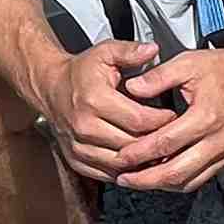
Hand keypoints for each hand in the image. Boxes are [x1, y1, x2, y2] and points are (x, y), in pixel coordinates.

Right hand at [35, 40, 182, 184]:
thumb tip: (152, 49)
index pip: (138, 120)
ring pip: (120, 164)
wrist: (50, 88)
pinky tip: (138, 162)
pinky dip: (125, 172)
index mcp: (95, 99)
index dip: (161, 121)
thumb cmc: (80, 72)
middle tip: (171, 136)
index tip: (173, 116)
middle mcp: (84, 126)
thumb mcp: (105, 52)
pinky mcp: (76, 160)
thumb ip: (130, 51)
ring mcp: (78, 146)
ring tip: (158, 150)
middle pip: (131, 145)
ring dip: (142, 161)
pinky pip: (106, 174)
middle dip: (155, 142)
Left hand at [111, 44, 223, 192]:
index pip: (165, 143)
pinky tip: (162, 177)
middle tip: (123, 178)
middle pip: (176, 172)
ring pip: (189, 181)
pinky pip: (201, 179)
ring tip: (138, 180)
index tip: (120, 157)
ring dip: (161, 185)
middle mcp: (219, 140)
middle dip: (146, 180)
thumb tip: (132, 88)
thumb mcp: (188, 63)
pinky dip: (179, 182)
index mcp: (207, 116)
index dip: (139, 153)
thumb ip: (157, 77)